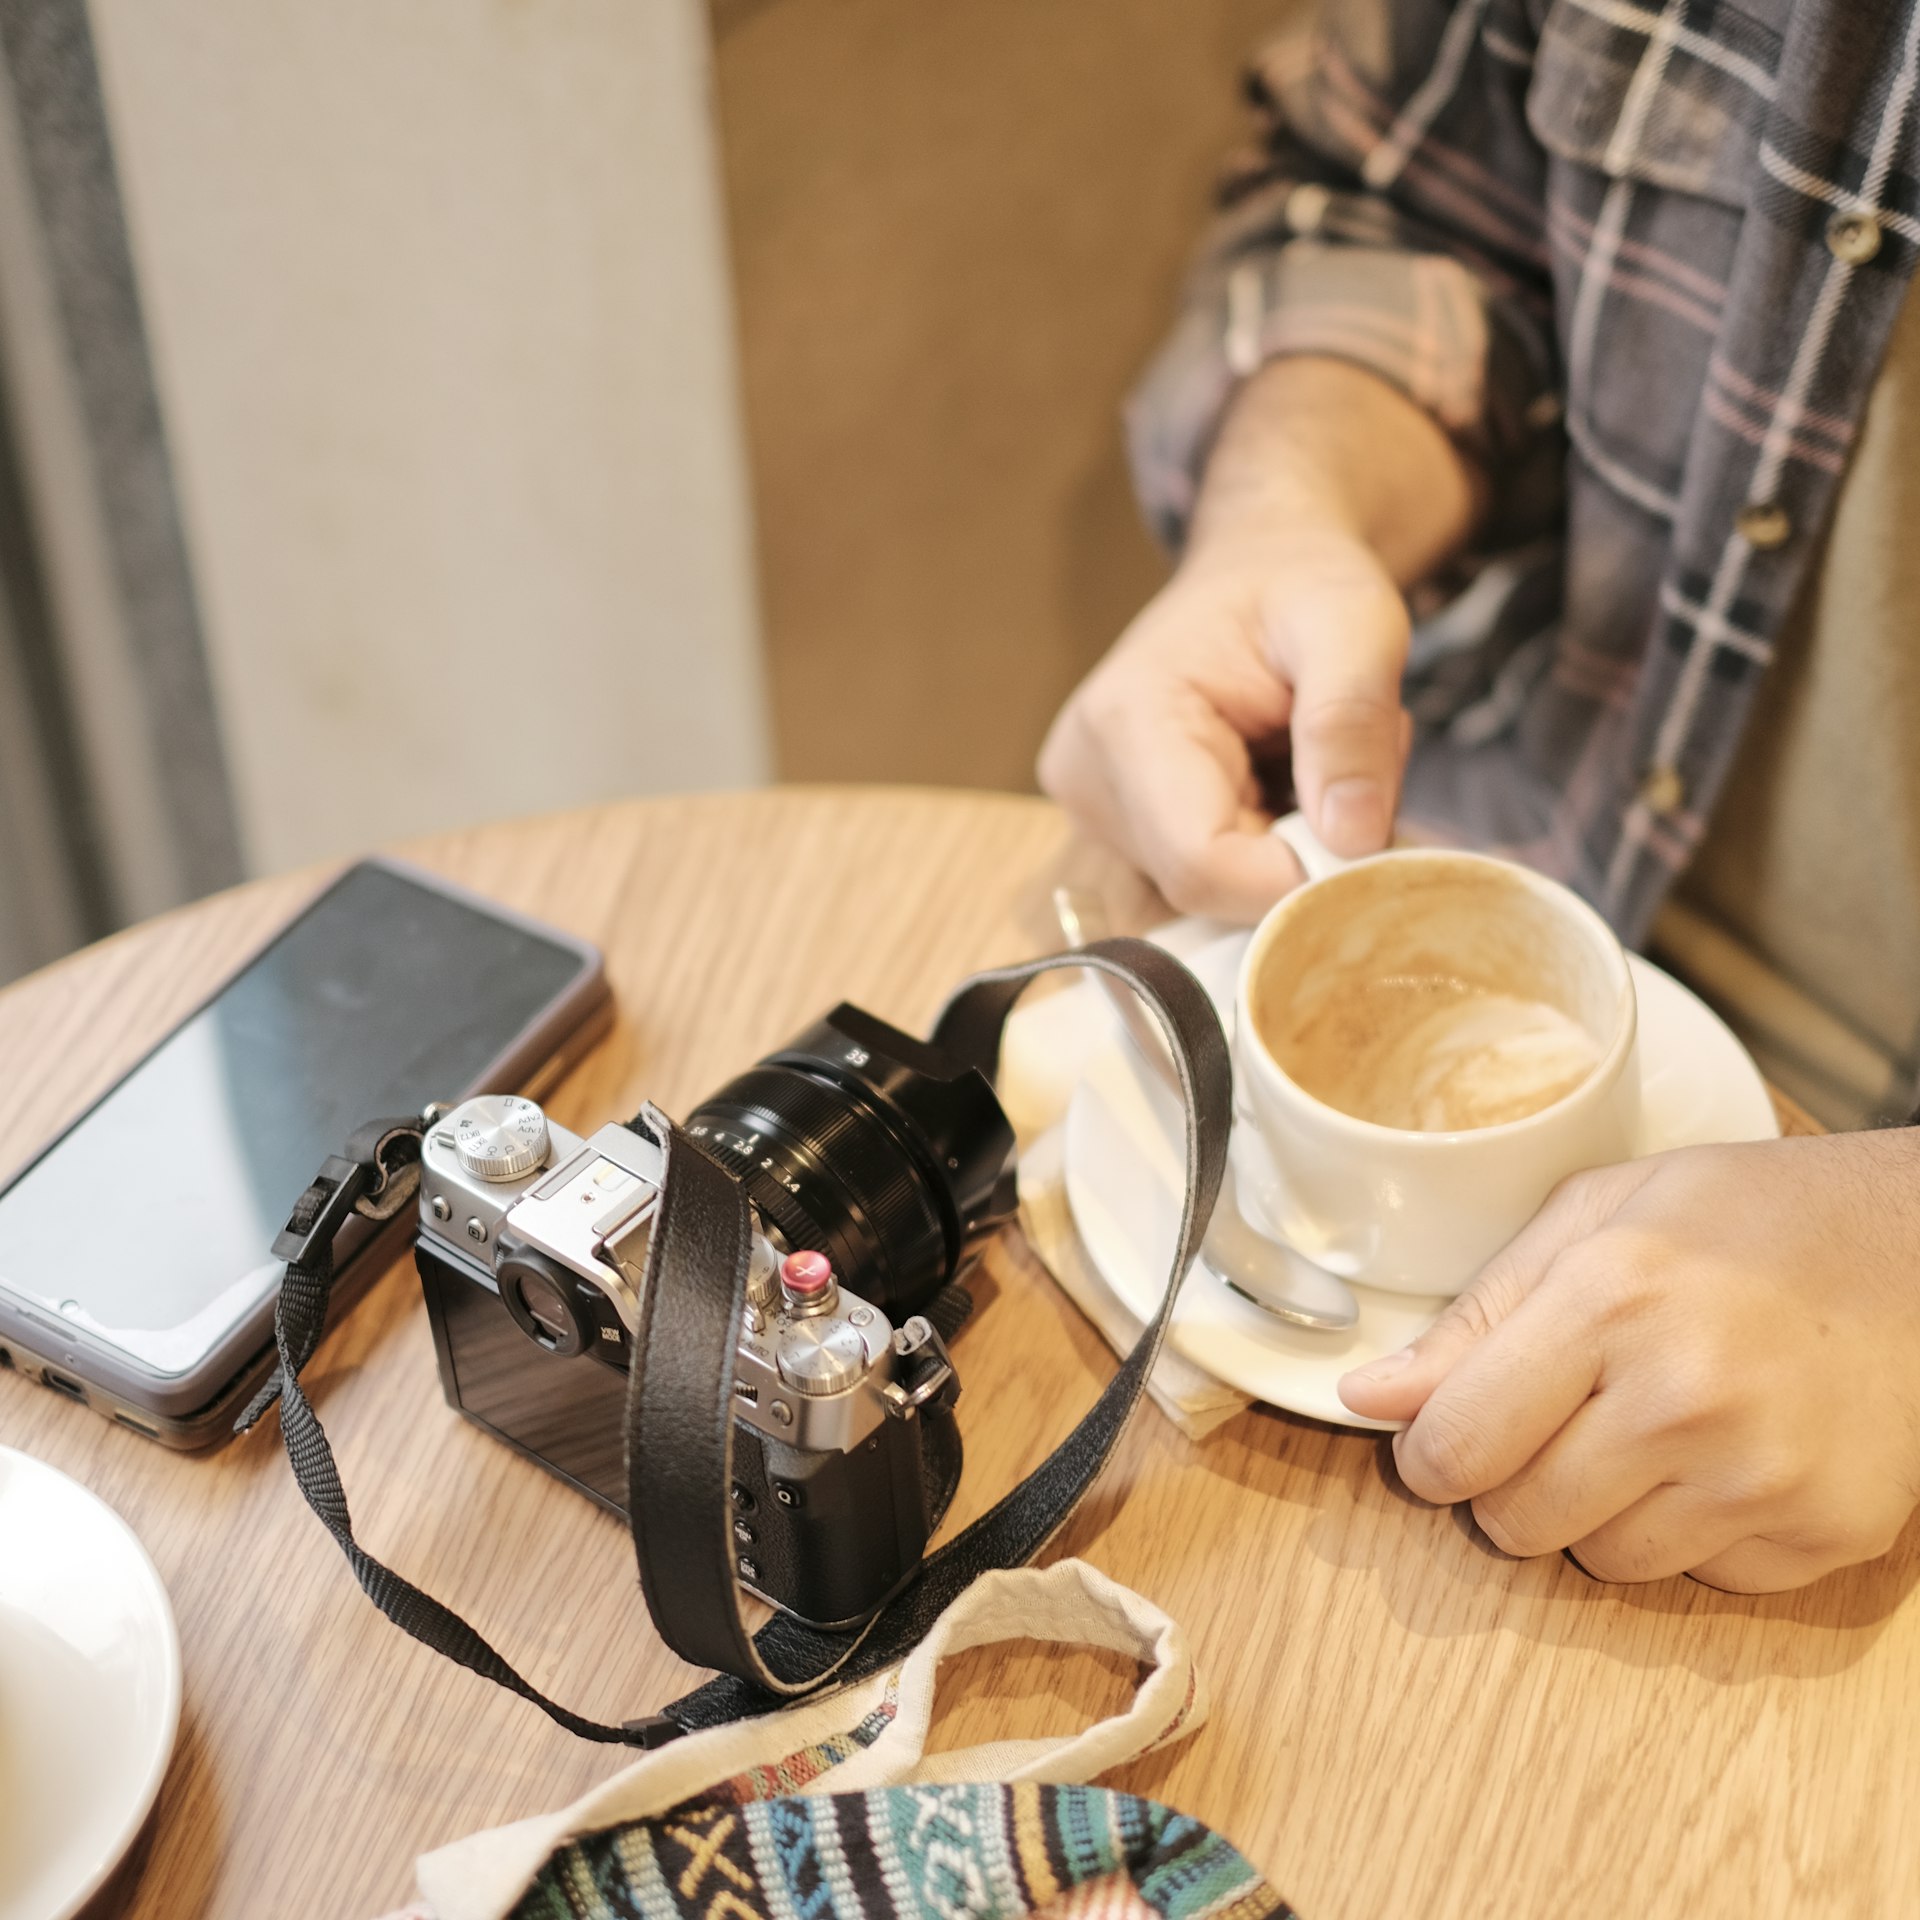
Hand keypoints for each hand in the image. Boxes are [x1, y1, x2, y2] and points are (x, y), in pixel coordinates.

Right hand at [1037, 519, 1412, 917]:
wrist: (1255, 566)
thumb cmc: (1299, 581)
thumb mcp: (1354, 623)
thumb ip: (1352, 722)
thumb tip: (1352, 840)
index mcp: (1126, 722)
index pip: (1201, 864)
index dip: (1295, 877)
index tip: (1369, 835)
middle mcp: (1089, 781)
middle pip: (1209, 888)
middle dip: (1301, 852)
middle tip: (1349, 766)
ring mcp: (1097, 814)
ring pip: (1214, 895)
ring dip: (1288, 849)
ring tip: (1309, 760)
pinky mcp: (1120, 833)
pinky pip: (1208, 884)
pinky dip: (1266, 851)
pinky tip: (1280, 784)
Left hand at [1338, 1132, 1919, 1591]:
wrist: (1919, 1246)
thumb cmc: (1740, 1217)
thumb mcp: (1589, 1220)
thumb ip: (1473, 1319)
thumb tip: (1368, 1399)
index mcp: (1608, 1303)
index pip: (1455, 1446)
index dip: (1427, 1452)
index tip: (1440, 1436)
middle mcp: (1685, 1399)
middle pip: (1516, 1520)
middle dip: (1507, 1483)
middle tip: (1552, 1421)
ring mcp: (1764, 1477)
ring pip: (1603, 1564)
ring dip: (1596, 1514)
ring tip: (1643, 1429)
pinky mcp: (1827, 1533)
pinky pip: (1701, 1581)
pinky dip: (1690, 1534)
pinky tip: (1719, 1456)